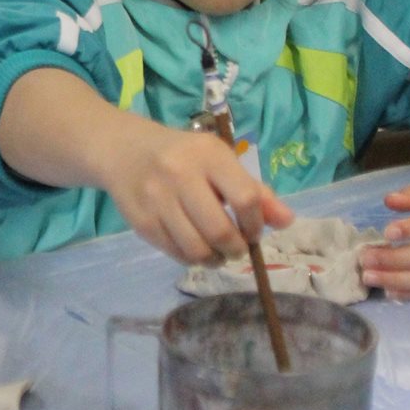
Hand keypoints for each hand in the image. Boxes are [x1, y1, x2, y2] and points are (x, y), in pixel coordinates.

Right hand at [100, 127, 293, 265]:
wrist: (122, 151)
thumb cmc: (182, 155)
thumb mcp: (219, 161)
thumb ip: (254, 191)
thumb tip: (287, 221)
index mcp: (207, 154)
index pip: (244, 198)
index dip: (256, 223)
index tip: (253, 230)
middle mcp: (179, 174)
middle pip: (220, 230)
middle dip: (236, 248)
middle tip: (237, 248)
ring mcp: (157, 199)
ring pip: (197, 249)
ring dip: (215, 259)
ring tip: (218, 254)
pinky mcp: (141, 221)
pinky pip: (175, 253)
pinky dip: (192, 259)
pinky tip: (196, 250)